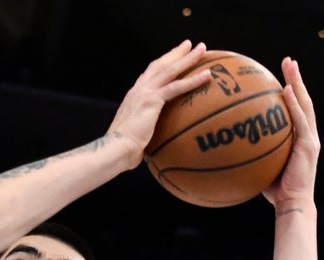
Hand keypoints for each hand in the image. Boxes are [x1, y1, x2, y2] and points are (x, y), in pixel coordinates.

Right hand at [107, 40, 212, 168]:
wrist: (115, 149)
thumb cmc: (123, 150)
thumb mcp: (134, 137)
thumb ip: (144, 134)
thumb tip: (150, 146)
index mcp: (133, 97)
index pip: (149, 75)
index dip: (161, 65)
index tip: (172, 58)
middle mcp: (138, 90)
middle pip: (160, 65)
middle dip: (175, 53)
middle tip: (189, 44)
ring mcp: (144, 93)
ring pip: (170, 70)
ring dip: (187, 58)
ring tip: (202, 49)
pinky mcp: (152, 100)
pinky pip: (177, 87)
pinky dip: (193, 80)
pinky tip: (207, 75)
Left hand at [263, 58, 319, 208]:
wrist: (291, 204)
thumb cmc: (273, 190)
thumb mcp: (258, 166)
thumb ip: (249, 152)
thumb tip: (223, 145)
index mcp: (298, 137)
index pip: (294, 108)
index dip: (289, 90)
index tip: (280, 74)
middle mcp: (307, 134)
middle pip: (302, 99)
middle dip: (296, 78)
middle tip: (288, 60)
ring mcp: (310, 138)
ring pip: (305, 104)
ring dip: (297, 83)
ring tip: (290, 65)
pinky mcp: (309, 145)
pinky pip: (301, 120)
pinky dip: (294, 104)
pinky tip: (286, 90)